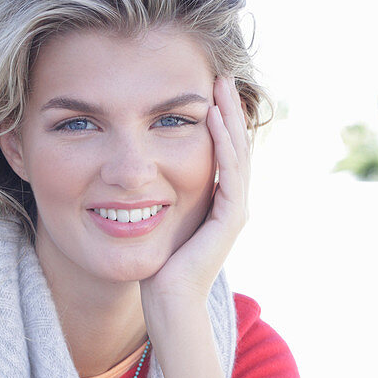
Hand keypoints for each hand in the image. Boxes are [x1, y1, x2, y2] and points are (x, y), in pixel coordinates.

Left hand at [140, 75, 249, 320]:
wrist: (170, 302)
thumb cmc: (158, 268)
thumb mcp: (159, 222)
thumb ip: (160, 199)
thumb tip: (140, 179)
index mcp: (218, 202)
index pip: (224, 151)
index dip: (218, 119)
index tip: (206, 89)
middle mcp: (232, 203)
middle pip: (236, 145)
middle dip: (228, 109)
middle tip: (220, 75)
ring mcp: (234, 210)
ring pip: (237, 153)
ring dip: (229, 117)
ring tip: (220, 87)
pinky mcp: (230, 219)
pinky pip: (230, 172)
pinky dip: (222, 143)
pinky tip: (212, 119)